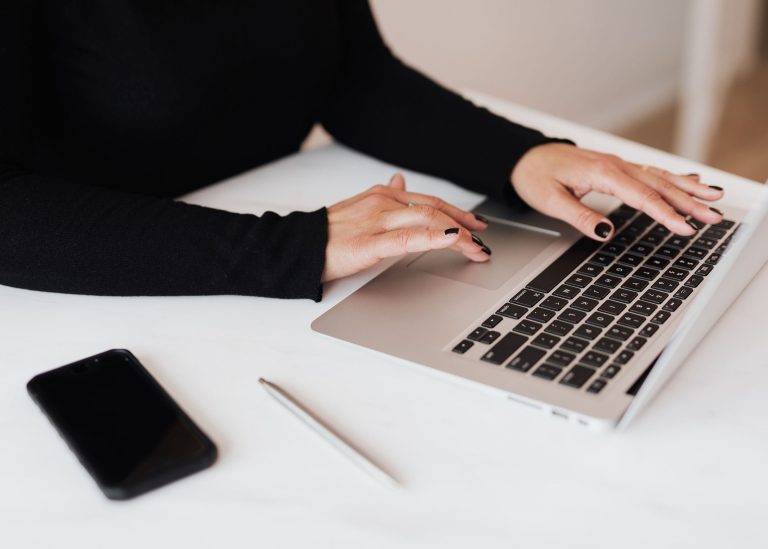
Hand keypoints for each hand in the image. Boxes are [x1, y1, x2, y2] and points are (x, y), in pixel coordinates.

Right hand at [322, 174, 489, 281]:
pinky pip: (407, 239)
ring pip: (428, 222)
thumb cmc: (328, 232)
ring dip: (459, 235)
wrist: (298, 247)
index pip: (429, 201)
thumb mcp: (359, 207)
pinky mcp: (369, 243)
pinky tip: (452, 240)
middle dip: (465, 224)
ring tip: (477, 248)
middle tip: (485, 238)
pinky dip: (434, 238)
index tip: (476, 223)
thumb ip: (384, 195)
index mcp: (382, 195)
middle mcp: (383, 202)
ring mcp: (377, 221)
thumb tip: (400, 180)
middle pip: (435, 210)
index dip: (457, 212)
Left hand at [510, 143, 724, 240]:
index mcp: (601, 173)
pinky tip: (691, 181)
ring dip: (688, 189)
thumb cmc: (535, 177)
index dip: (665, 214)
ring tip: (714, 198)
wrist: (525, 157)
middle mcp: (614, 165)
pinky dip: (673, 177)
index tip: (685, 228)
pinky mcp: (616, 168)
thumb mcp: (550, 201)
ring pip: (659, 176)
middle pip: (659, 185)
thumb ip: (579, 216)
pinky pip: (650, 172)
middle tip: (715, 216)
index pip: (641, 197)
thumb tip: (605, 232)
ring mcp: (617, 164)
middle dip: (689, 202)